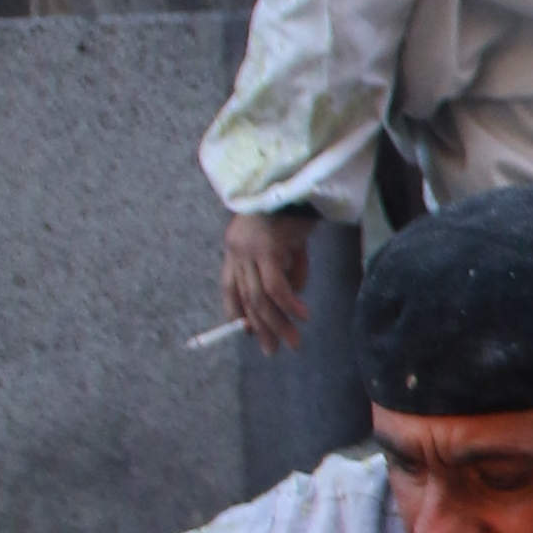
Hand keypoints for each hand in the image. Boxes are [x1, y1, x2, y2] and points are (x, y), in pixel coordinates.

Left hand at [221, 210, 315, 351]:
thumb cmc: (294, 209)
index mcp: (235, 247)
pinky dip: (290, 305)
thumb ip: (286, 268)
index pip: (229, 287)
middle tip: (274, 349)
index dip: (236, 312)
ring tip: (293, 341)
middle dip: (262, 328)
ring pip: (260, 299)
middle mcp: (237, 250)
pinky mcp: (267, 249)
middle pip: (246, 298)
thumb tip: (292, 298)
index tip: (249, 332)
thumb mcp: (288, 243)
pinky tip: (303, 315)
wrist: (298, 182)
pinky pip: (277, 287)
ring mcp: (249, 250)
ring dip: (278, 324)